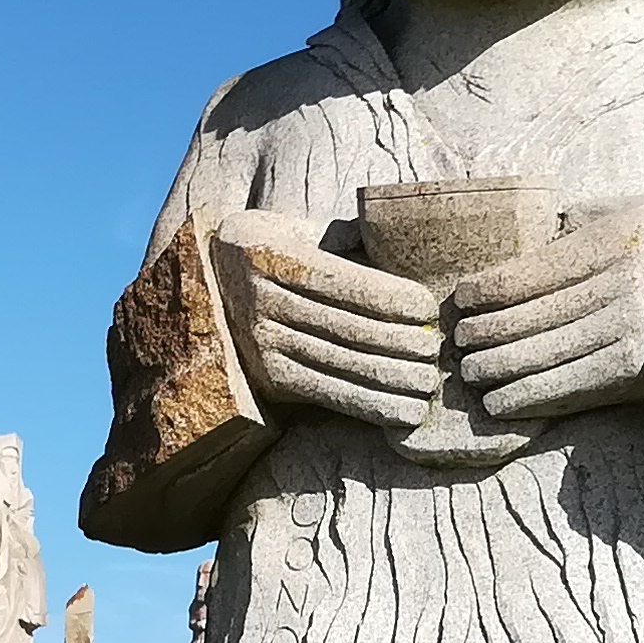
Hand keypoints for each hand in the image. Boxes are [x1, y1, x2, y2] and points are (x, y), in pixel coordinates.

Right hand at [212, 214, 445, 430]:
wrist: (206, 290)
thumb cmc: (273, 252)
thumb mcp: (295, 229)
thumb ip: (343, 234)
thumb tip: (397, 236)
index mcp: (269, 254)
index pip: (341, 282)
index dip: (388, 297)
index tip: (426, 308)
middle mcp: (259, 300)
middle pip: (346, 327)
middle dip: (400, 342)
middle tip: (437, 350)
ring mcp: (261, 343)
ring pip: (341, 364)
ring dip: (392, 379)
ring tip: (428, 383)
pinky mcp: (269, 378)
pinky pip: (327, 393)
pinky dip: (369, 405)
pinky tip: (402, 413)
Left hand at [444, 198, 643, 420]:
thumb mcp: (631, 210)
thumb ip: (578, 221)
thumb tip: (526, 234)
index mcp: (609, 243)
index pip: (524, 275)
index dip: (481, 292)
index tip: (462, 299)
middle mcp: (615, 290)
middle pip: (522, 321)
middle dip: (479, 336)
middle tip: (459, 342)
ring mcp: (626, 335)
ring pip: (537, 359)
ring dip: (493, 372)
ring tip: (472, 374)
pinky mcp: (635, 373)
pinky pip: (566, 390)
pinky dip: (525, 400)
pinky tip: (500, 404)